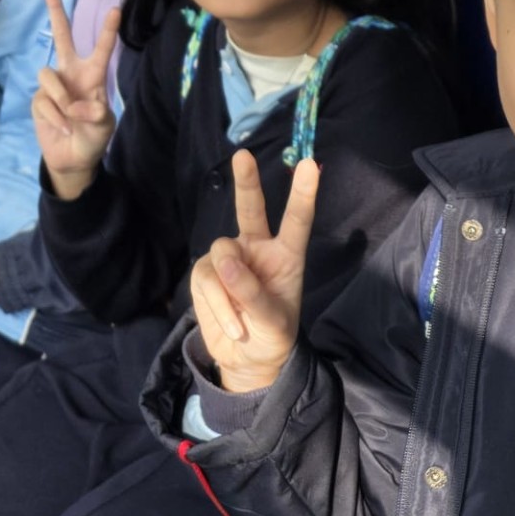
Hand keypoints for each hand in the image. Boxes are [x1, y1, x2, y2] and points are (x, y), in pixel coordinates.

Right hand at [31, 0, 120, 198]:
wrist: (72, 159)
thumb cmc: (93, 138)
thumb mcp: (104, 127)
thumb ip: (96, 113)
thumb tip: (76, 104)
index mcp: (93, 75)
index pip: (101, 49)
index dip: (107, 30)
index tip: (115, 9)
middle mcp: (71, 73)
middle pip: (61, 34)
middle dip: (54, 8)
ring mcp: (53, 85)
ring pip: (48, 74)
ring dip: (60, 98)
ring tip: (70, 118)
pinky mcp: (38, 99)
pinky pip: (44, 100)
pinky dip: (55, 117)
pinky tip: (62, 128)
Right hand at [189, 152, 319, 393]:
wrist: (245, 360)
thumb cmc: (272, 337)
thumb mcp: (273, 323)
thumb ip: (252, 293)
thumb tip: (225, 262)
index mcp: (286, 257)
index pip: (296, 222)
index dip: (303, 194)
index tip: (309, 164)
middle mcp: (257, 249)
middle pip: (251, 209)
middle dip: (247, 182)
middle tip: (243, 155)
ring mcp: (229, 258)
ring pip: (220, 254)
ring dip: (229, 291)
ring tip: (241, 321)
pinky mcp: (205, 272)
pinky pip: (205, 278)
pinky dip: (217, 305)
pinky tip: (231, 324)